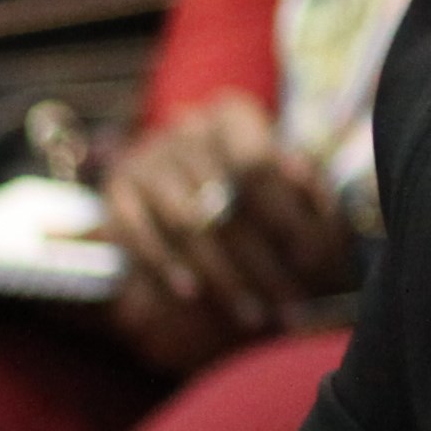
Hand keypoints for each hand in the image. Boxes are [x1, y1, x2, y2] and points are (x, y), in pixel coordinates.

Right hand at [95, 95, 349, 371]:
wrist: (181, 173)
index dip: (285, 215)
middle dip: (262, 264)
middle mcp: (184, 130)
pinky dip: (165, 266)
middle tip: (290, 306)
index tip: (312, 260)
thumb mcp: (285, 172)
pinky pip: (136, 234)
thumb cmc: (250, 181)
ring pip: (186, 226)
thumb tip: (314, 196)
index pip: (256, 166)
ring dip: (222, 277)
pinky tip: (191, 295)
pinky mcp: (115, 190)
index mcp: (231, 116)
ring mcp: (146, 159)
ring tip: (253, 315)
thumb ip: (306, 186)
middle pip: (224, 204)